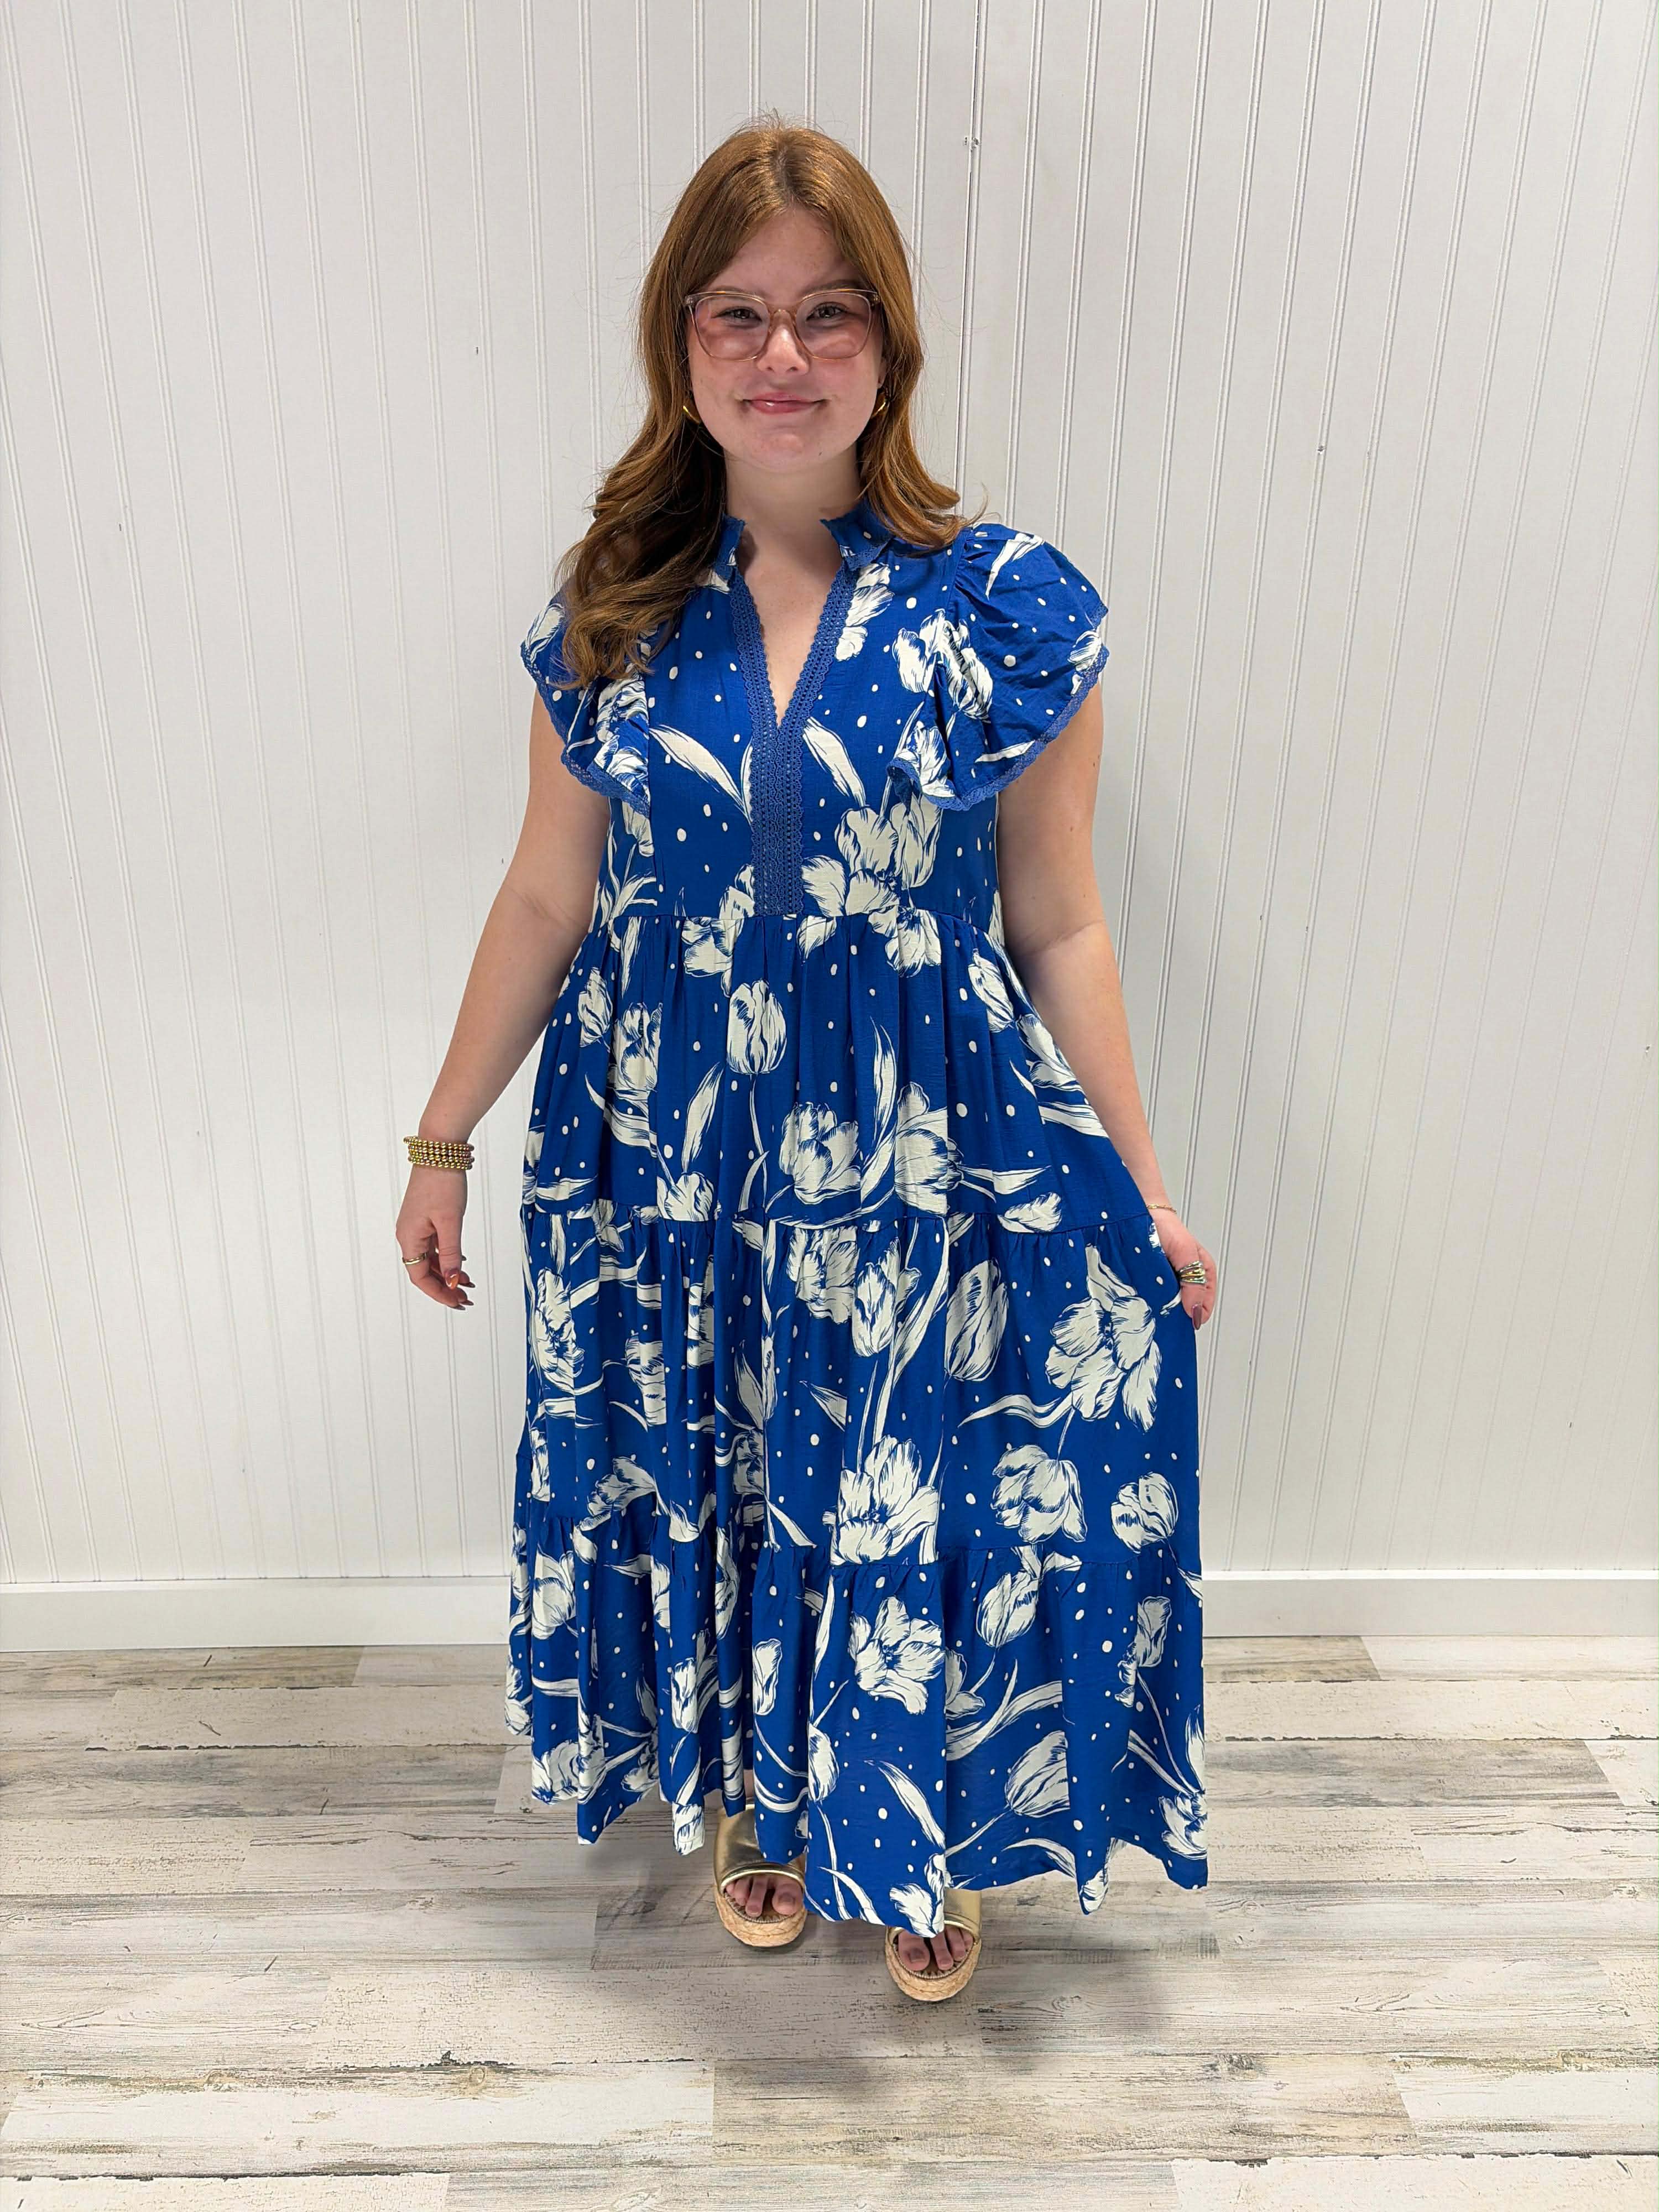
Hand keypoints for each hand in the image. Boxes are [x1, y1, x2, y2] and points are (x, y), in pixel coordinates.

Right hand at [396, 1167, 473, 1308]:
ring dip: (447, 1273)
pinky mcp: (424, 1217)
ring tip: (467, 1284)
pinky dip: (446, 1257)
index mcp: (409, 1237)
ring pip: (429, 1259)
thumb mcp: (450, 1222)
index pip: (420, 1277)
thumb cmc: (442, 1182)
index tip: (457, 1302)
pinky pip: (433, 1245)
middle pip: (423, 1271)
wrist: (439, 1151)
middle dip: (444, 1286)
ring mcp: (416, 1226)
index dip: (439, 1293)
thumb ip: (451, 1254)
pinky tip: (460, 1263)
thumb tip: (452, 1280)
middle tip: (466, 1298)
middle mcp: (408, 1234)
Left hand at [1152, 1209, 1215, 1329]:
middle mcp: (1188, 1279)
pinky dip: (1149, 1300)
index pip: (1203, 1306)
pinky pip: (1154, 1297)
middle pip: (1185, 1308)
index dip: (1193, 1316)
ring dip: (1160, 1308)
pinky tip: (1143, 1300)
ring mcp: (1170, 1282)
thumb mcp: (1187, 1253)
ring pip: (1169, 1304)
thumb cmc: (1168, 1228)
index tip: (1181, 1322)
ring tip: (1152, 1308)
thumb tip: (1196, 1311)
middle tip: (1164, 1317)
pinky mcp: (1154, 1281)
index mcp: (1203, 1274)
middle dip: (1175, 1314)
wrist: (1142, 1214)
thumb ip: (1194, 1282)